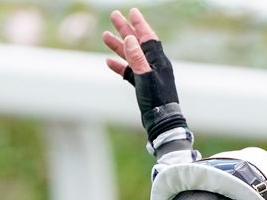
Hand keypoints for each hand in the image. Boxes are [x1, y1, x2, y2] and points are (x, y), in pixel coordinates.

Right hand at [103, 8, 186, 141]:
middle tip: (114, 16)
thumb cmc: (156, 99)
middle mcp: (154, 65)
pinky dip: (120, 66)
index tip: (131, 11)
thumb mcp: (145, 77)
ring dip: (119, 46)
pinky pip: (129, 72)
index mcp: (158, 60)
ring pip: (131, 56)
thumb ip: (137, 58)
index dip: (139, 24)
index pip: (147, 37)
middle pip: (137, 43)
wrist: (161, 120)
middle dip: (126, 29)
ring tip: (105, 36)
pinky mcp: (143, 85)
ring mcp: (148, 75)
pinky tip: (109, 62)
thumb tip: (131, 39)